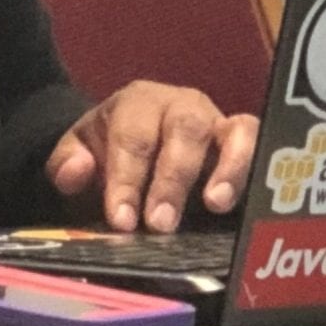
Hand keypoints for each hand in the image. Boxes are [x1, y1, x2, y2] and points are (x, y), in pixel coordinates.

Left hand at [45, 84, 257, 234]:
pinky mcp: (243, 141)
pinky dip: (253, 166)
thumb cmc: (111, 149)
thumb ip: (67, 162)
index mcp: (138, 103)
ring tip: (215, 204)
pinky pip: (258, 143)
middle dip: (171, 179)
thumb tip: (76, 171)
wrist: (135, 136)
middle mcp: (182, 105)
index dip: (127, 179)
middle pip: (183, 132)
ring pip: (231, 131)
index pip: (133, 137)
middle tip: (160, 223)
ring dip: (226, 169)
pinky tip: (245, 198)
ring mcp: (218, 121)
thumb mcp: (80, 151)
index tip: (122, 219)